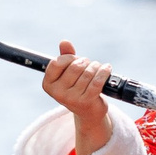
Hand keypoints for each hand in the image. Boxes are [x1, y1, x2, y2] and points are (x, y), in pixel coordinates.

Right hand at [43, 40, 113, 154]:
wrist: (88, 112)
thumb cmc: (77, 88)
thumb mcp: (68, 73)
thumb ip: (65, 56)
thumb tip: (64, 42)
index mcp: (48, 84)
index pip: (57, 62)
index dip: (69, 57)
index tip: (75, 59)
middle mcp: (58, 93)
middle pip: (75, 66)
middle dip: (86, 62)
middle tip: (90, 65)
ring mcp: (71, 99)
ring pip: (88, 73)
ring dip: (96, 67)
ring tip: (98, 68)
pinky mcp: (86, 102)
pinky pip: (97, 81)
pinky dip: (104, 72)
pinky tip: (107, 68)